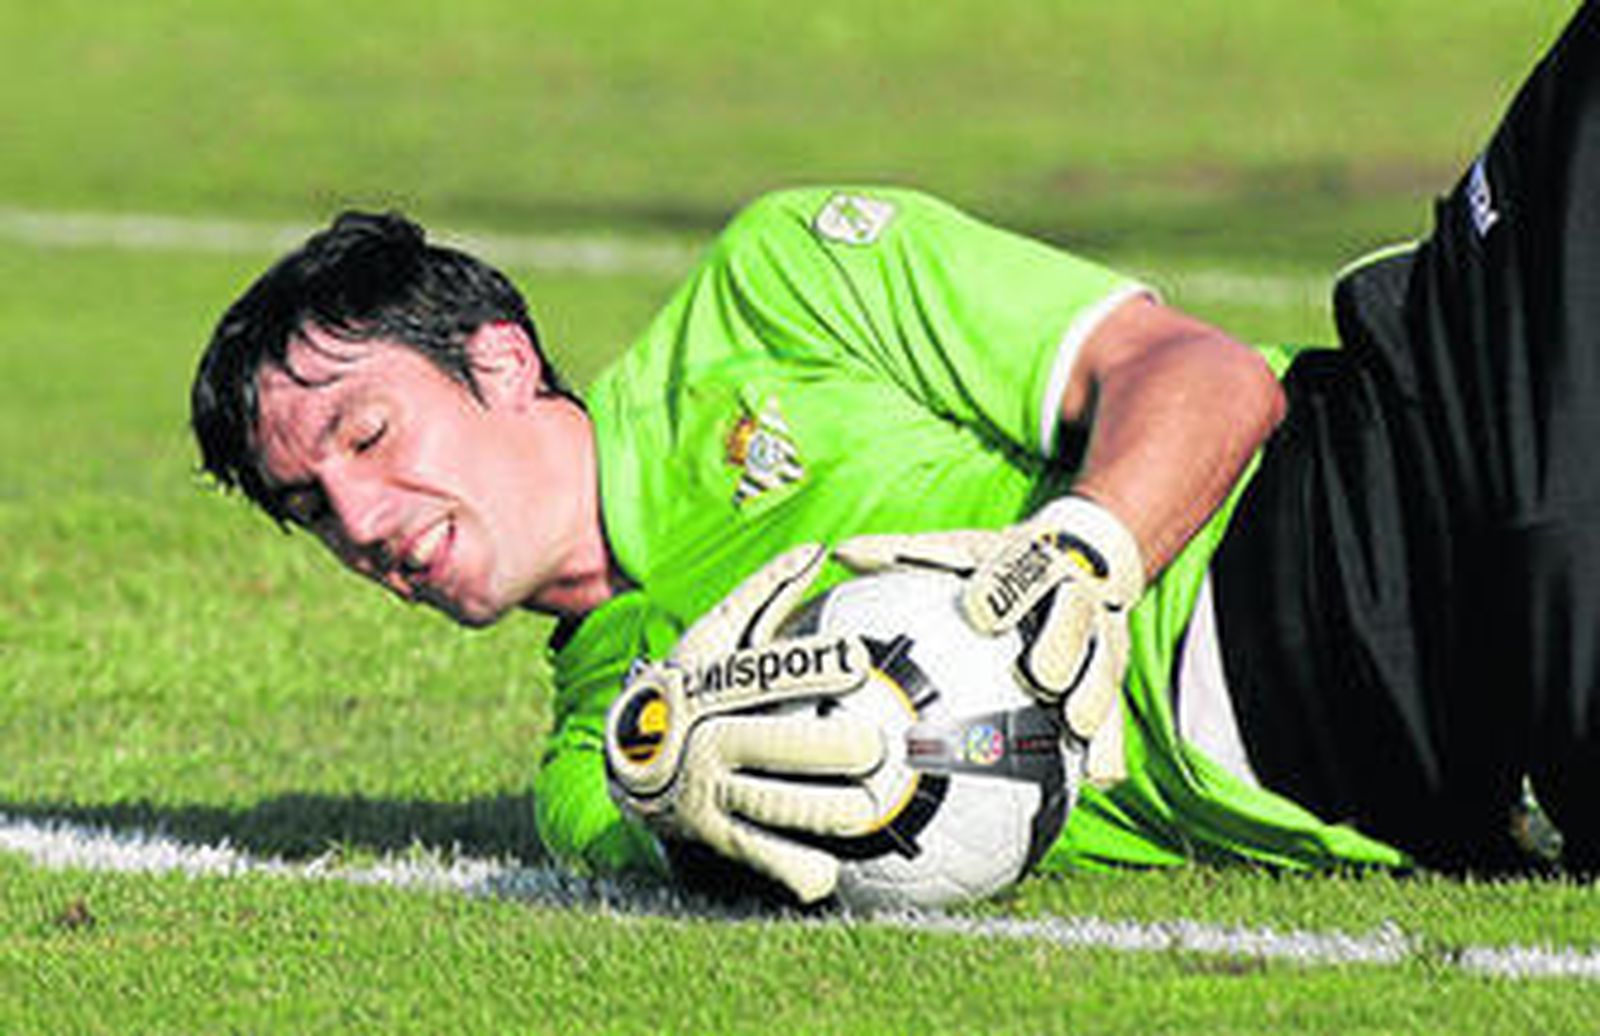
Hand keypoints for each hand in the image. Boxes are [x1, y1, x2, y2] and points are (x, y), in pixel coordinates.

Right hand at [604, 544, 885, 902]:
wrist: (625, 762)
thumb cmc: (690, 687)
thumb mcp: (713, 638)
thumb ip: (765, 594)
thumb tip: (816, 550)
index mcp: (708, 686)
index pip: (761, 674)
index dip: (809, 667)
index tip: (859, 661)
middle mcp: (704, 740)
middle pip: (766, 744)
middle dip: (822, 747)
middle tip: (876, 745)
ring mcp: (707, 793)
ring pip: (767, 806)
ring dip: (820, 811)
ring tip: (868, 807)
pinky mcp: (713, 838)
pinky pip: (756, 857)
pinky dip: (791, 869)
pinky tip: (828, 872)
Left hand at [835, 496, 1143, 783]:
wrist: (1082, 559)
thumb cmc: (998, 565)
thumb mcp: (957, 552)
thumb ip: (902, 555)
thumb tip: (840, 553)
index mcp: (1030, 563)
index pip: (1021, 569)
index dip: (1007, 589)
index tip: (984, 612)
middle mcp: (1073, 598)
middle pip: (1077, 617)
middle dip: (1065, 643)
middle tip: (1042, 674)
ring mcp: (1101, 640)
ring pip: (1106, 668)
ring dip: (1095, 697)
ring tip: (1075, 727)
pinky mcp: (1114, 679)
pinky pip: (1118, 718)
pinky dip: (1109, 747)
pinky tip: (1095, 777)